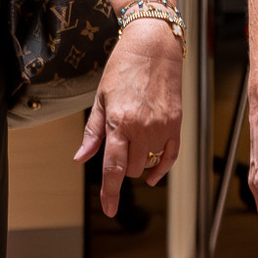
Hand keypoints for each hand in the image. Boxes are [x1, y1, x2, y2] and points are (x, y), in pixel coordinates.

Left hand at [75, 18, 182, 217]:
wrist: (152, 47)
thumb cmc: (122, 68)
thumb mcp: (100, 98)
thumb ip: (93, 132)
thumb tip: (80, 157)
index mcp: (119, 122)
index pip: (114, 167)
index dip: (110, 192)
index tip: (109, 209)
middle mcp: (141, 128)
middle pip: (131, 169)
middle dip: (122, 167)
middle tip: (117, 148)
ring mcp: (161, 127)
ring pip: (149, 165)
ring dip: (139, 163)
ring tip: (132, 145)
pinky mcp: (176, 124)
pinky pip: (171, 156)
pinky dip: (162, 168)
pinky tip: (153, 172)